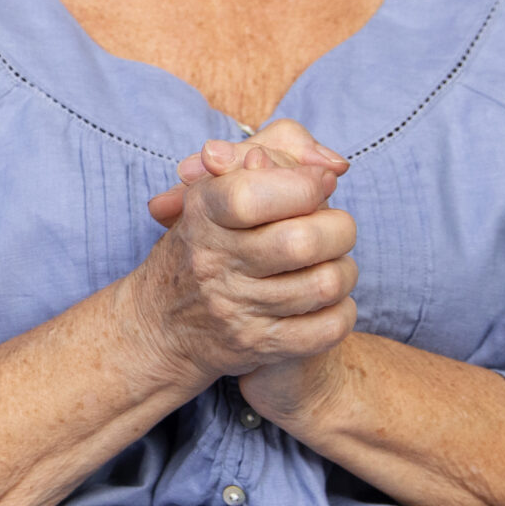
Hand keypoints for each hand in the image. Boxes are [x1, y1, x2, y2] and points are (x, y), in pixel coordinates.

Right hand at [121, 126, 357, 386]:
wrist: (161, 326)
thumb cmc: (203, 245)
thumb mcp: (215, 190)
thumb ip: (268, 158)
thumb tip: (326, 167)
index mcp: (202, 215)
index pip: (251, 195)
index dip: (301, 184)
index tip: (319, 183)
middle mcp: (214, 263)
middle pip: (302, 242)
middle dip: (338, 228)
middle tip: (334, 227)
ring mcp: (236, 309)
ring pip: (326, 284)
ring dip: (343, 269)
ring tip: (329, 263)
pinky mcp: (259, 346)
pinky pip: (329, 328)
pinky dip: (342, 310)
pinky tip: (326, 300)